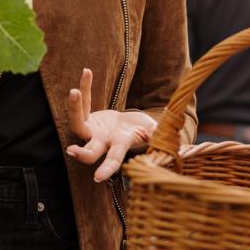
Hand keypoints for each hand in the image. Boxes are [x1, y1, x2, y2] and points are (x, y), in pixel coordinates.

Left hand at [65, 67, 154, 182]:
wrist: (132, 127)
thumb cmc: (147, 133)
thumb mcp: (155, 134)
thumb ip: (161, 137)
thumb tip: (180, 146)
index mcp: (121, 146)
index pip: (114, 159)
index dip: (107, 168)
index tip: (98, 178)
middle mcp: (104, 142)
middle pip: (89, 151)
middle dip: (81, 153)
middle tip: (70, 150)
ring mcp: (93, 130)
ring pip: (78, 124)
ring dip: (74, 109)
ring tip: (74, 92)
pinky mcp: (89, 117)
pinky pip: (84, 102)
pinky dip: (85, 87)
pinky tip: (87, 71)